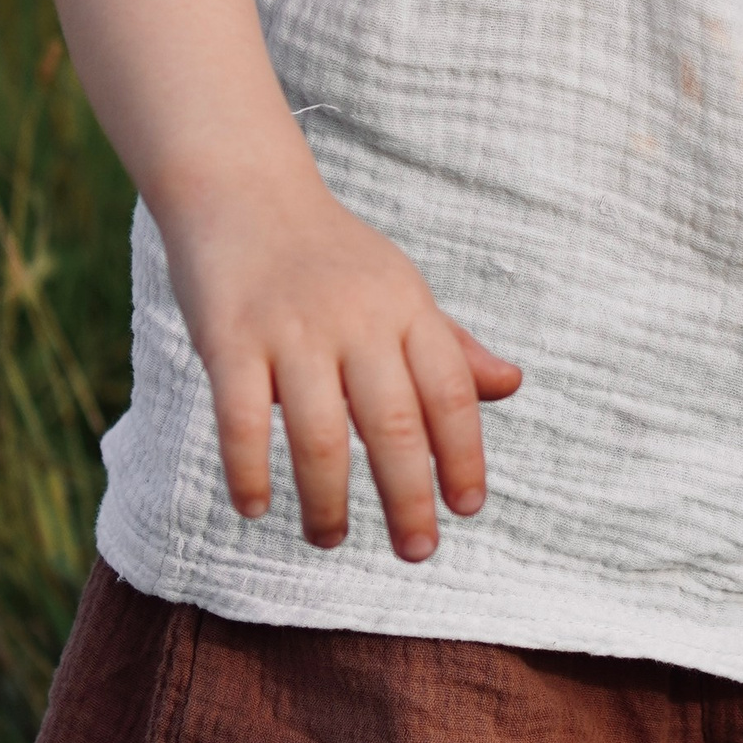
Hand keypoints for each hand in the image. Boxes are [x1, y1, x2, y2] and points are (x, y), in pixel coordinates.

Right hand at [160, 170, 521, 561]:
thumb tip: (512, 384)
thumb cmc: (329, 255)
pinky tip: (254, 508)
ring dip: (328, 502)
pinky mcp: (230, 337)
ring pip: (320, 436)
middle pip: (394, 425)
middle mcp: (356, 318)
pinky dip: (248, 472)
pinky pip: (242, 420)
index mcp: (406, 307)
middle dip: (410, 498)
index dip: (463, 456)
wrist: (243, 191)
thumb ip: (449, 343)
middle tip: (417, 551)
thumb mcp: (399, 288)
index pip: (450, 392)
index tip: (467, 509)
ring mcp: (292, 329)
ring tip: (330, 539)